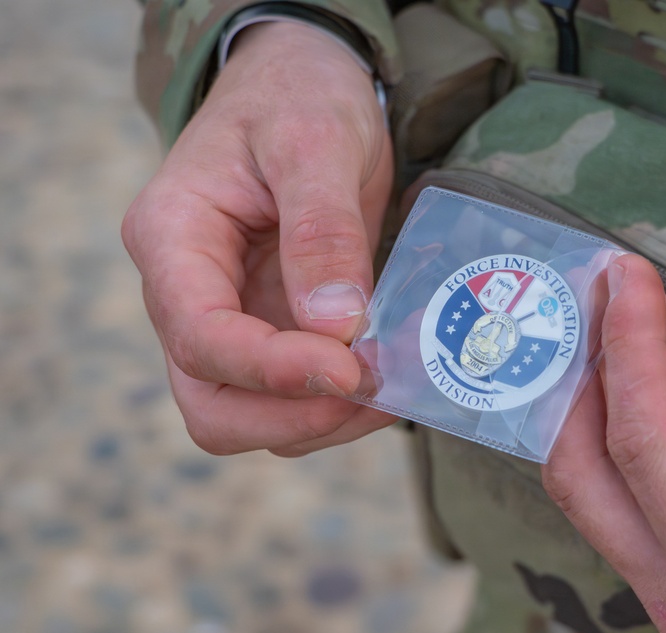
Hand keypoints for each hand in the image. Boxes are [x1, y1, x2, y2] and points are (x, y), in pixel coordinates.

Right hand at [122, 22, 396, 456]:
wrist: (302, 87)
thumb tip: (335, 327)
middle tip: (377, 390)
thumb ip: (322, 231)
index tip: (349, 370)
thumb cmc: (298, 96)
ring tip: (398, 381)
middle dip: (295, 417)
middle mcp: (186, 294)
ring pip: (255, 418)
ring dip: (327, 418)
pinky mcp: (273, 331)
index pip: (200, 337)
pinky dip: (342, 403)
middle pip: (212, 406)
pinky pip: (297, 397)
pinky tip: (392, 372)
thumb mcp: (315, 141)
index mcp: (173, 239)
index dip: (272, 371)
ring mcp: (230, 320)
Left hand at [543, 254, 665, 632]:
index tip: (623, 274)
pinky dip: (612, 437)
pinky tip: (621, 384)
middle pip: (585, 476)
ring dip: (588, 403)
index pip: (644, 443)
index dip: (627, 345)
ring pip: (590, 490)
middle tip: (595, 297)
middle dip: (582, 375)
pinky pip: (618, 503)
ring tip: (604, 327)